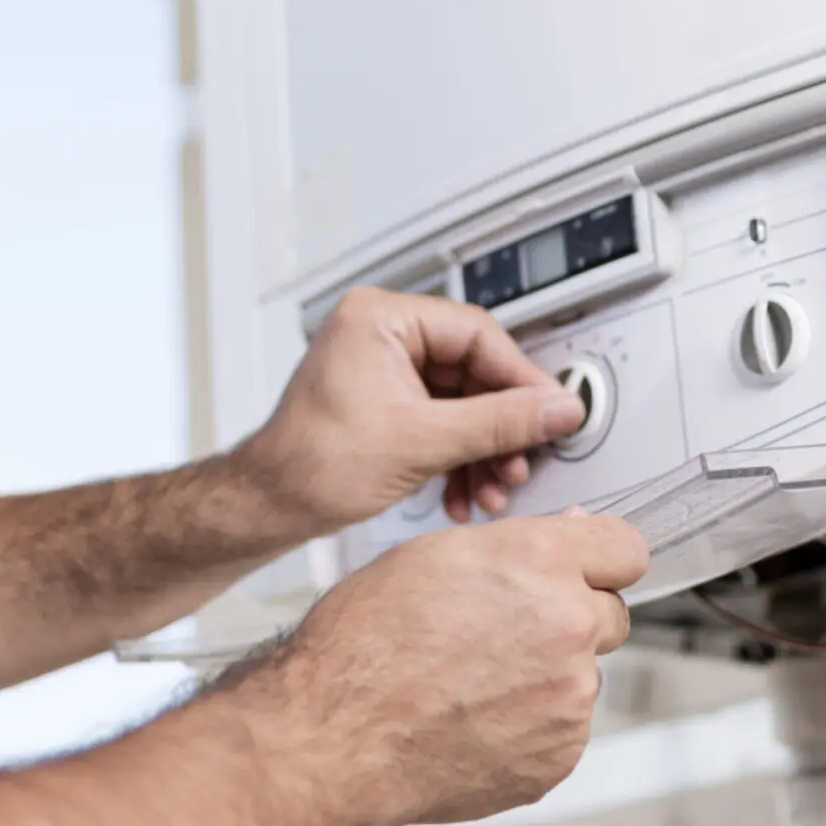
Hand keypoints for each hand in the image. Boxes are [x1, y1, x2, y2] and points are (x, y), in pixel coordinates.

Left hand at [234, 288, 586, 535]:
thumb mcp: (423, 442)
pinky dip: (459, 457)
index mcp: (381, 318)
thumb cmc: (312, 464)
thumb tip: (558, 409)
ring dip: (483, 450)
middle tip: (522, 460)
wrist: (268, 506)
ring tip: (494, 488)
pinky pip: (441, 420)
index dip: (521, 380)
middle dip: (500, 428)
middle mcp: (381, 334)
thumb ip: (500, 423)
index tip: (553, 412)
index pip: (477, 335)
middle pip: (473, 372)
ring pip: (461, 402)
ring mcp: (382, 368)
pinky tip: (465, 493)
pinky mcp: (384, 402)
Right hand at [266, 512, 649, 825]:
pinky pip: (560, 731)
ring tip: (469, 687)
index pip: (626, 550)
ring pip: (580, 678)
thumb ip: (515, 548)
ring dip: (544, 679)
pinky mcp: (559, 756)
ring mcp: (569, 698)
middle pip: (610, 616)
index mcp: (539, 563)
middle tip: (504, 635)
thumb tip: (566, 538)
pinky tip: (472, 723)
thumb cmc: (364, 644)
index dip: (601, 560)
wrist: (336, 738)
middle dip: (571, 620)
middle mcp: (568, 626)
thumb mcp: (430, 557)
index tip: (588, 571)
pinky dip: (528, 728)